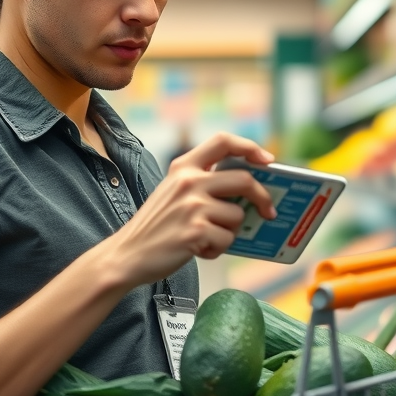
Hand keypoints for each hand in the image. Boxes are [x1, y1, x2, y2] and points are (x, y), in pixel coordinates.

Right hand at [101, 132, 276, 285]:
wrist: (128, 254)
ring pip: (237, 216)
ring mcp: (193, 206)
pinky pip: (227, 239)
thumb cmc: (155, 226)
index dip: (250, 147)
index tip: (267, 160)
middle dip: (262, 198)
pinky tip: (197, 249)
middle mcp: (189, 182)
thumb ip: (202, 183)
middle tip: (267, 211)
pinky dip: (216, 249)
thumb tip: (247, 189)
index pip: (223, 141)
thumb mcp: (173, 191)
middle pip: (244, 180)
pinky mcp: (196, 231)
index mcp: (183, 167)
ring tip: (205, 238)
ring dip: (227, 232)